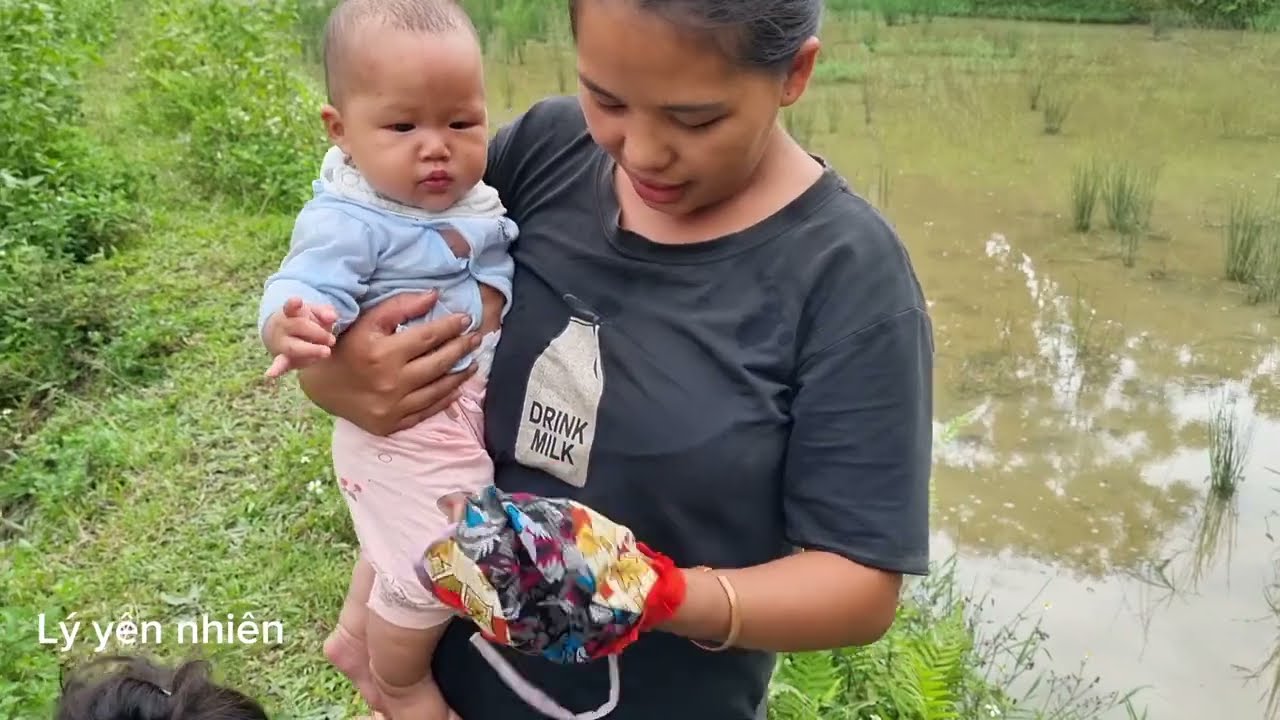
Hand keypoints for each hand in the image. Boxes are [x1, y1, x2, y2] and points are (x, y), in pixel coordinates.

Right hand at [262, 298, 337, 377]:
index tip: (296, 301)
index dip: (293, 304)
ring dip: (311, 350)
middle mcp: (282, 327)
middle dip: (318, 333)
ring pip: (294, 347)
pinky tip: (270, 374)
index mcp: (290, 312)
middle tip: (332, 340)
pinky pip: (280, 364)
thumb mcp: (314, 312)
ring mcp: (281, 343)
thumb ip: (324, 312)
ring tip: (326, 352)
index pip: (291, 307)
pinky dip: (276, 369)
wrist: (284, 335)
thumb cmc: (305, 321)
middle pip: (299, 326)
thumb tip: (332, 317)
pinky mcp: (283, 358)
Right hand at [296, 290, 481, 435]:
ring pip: (437, 390)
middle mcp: (389, 383)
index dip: (450, 327)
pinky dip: (445, 399)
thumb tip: (435, 296)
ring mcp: (392, 407)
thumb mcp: (367, 321)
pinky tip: (456, 387)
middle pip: (438, 364)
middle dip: (461, 348)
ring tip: (472, 362)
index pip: (427, 337)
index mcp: (381, 354)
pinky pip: (427, 411)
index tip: (465, 319)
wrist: (321, 386)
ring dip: (460, 375)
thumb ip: (400, 306)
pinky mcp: (391, 424)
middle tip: (476, 338)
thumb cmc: (346, 347)